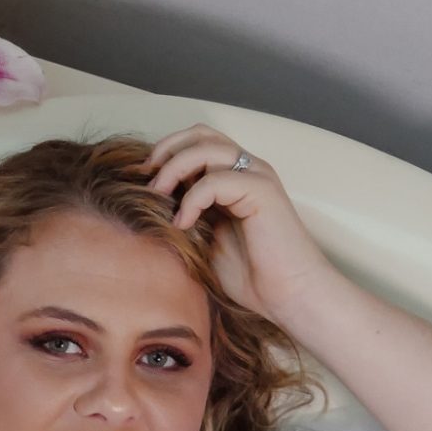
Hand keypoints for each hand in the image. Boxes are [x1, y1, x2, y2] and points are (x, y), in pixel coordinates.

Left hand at [141, 123, 335, 322]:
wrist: (288, 295)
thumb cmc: (252, 277)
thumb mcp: (207, 242)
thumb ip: (188, 217)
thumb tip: (152, 207)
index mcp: (235, 178)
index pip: (197, 143)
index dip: (166, 154)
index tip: (142, 180)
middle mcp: (248, 169)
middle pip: (200, 134)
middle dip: (166, 151)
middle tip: (145, 180)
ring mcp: (256, 176)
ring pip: (206, 148)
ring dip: (174, 169)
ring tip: (158, 197)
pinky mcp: (262, 190)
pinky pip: (215, 180)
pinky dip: (192, 199)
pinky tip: (182, 223)